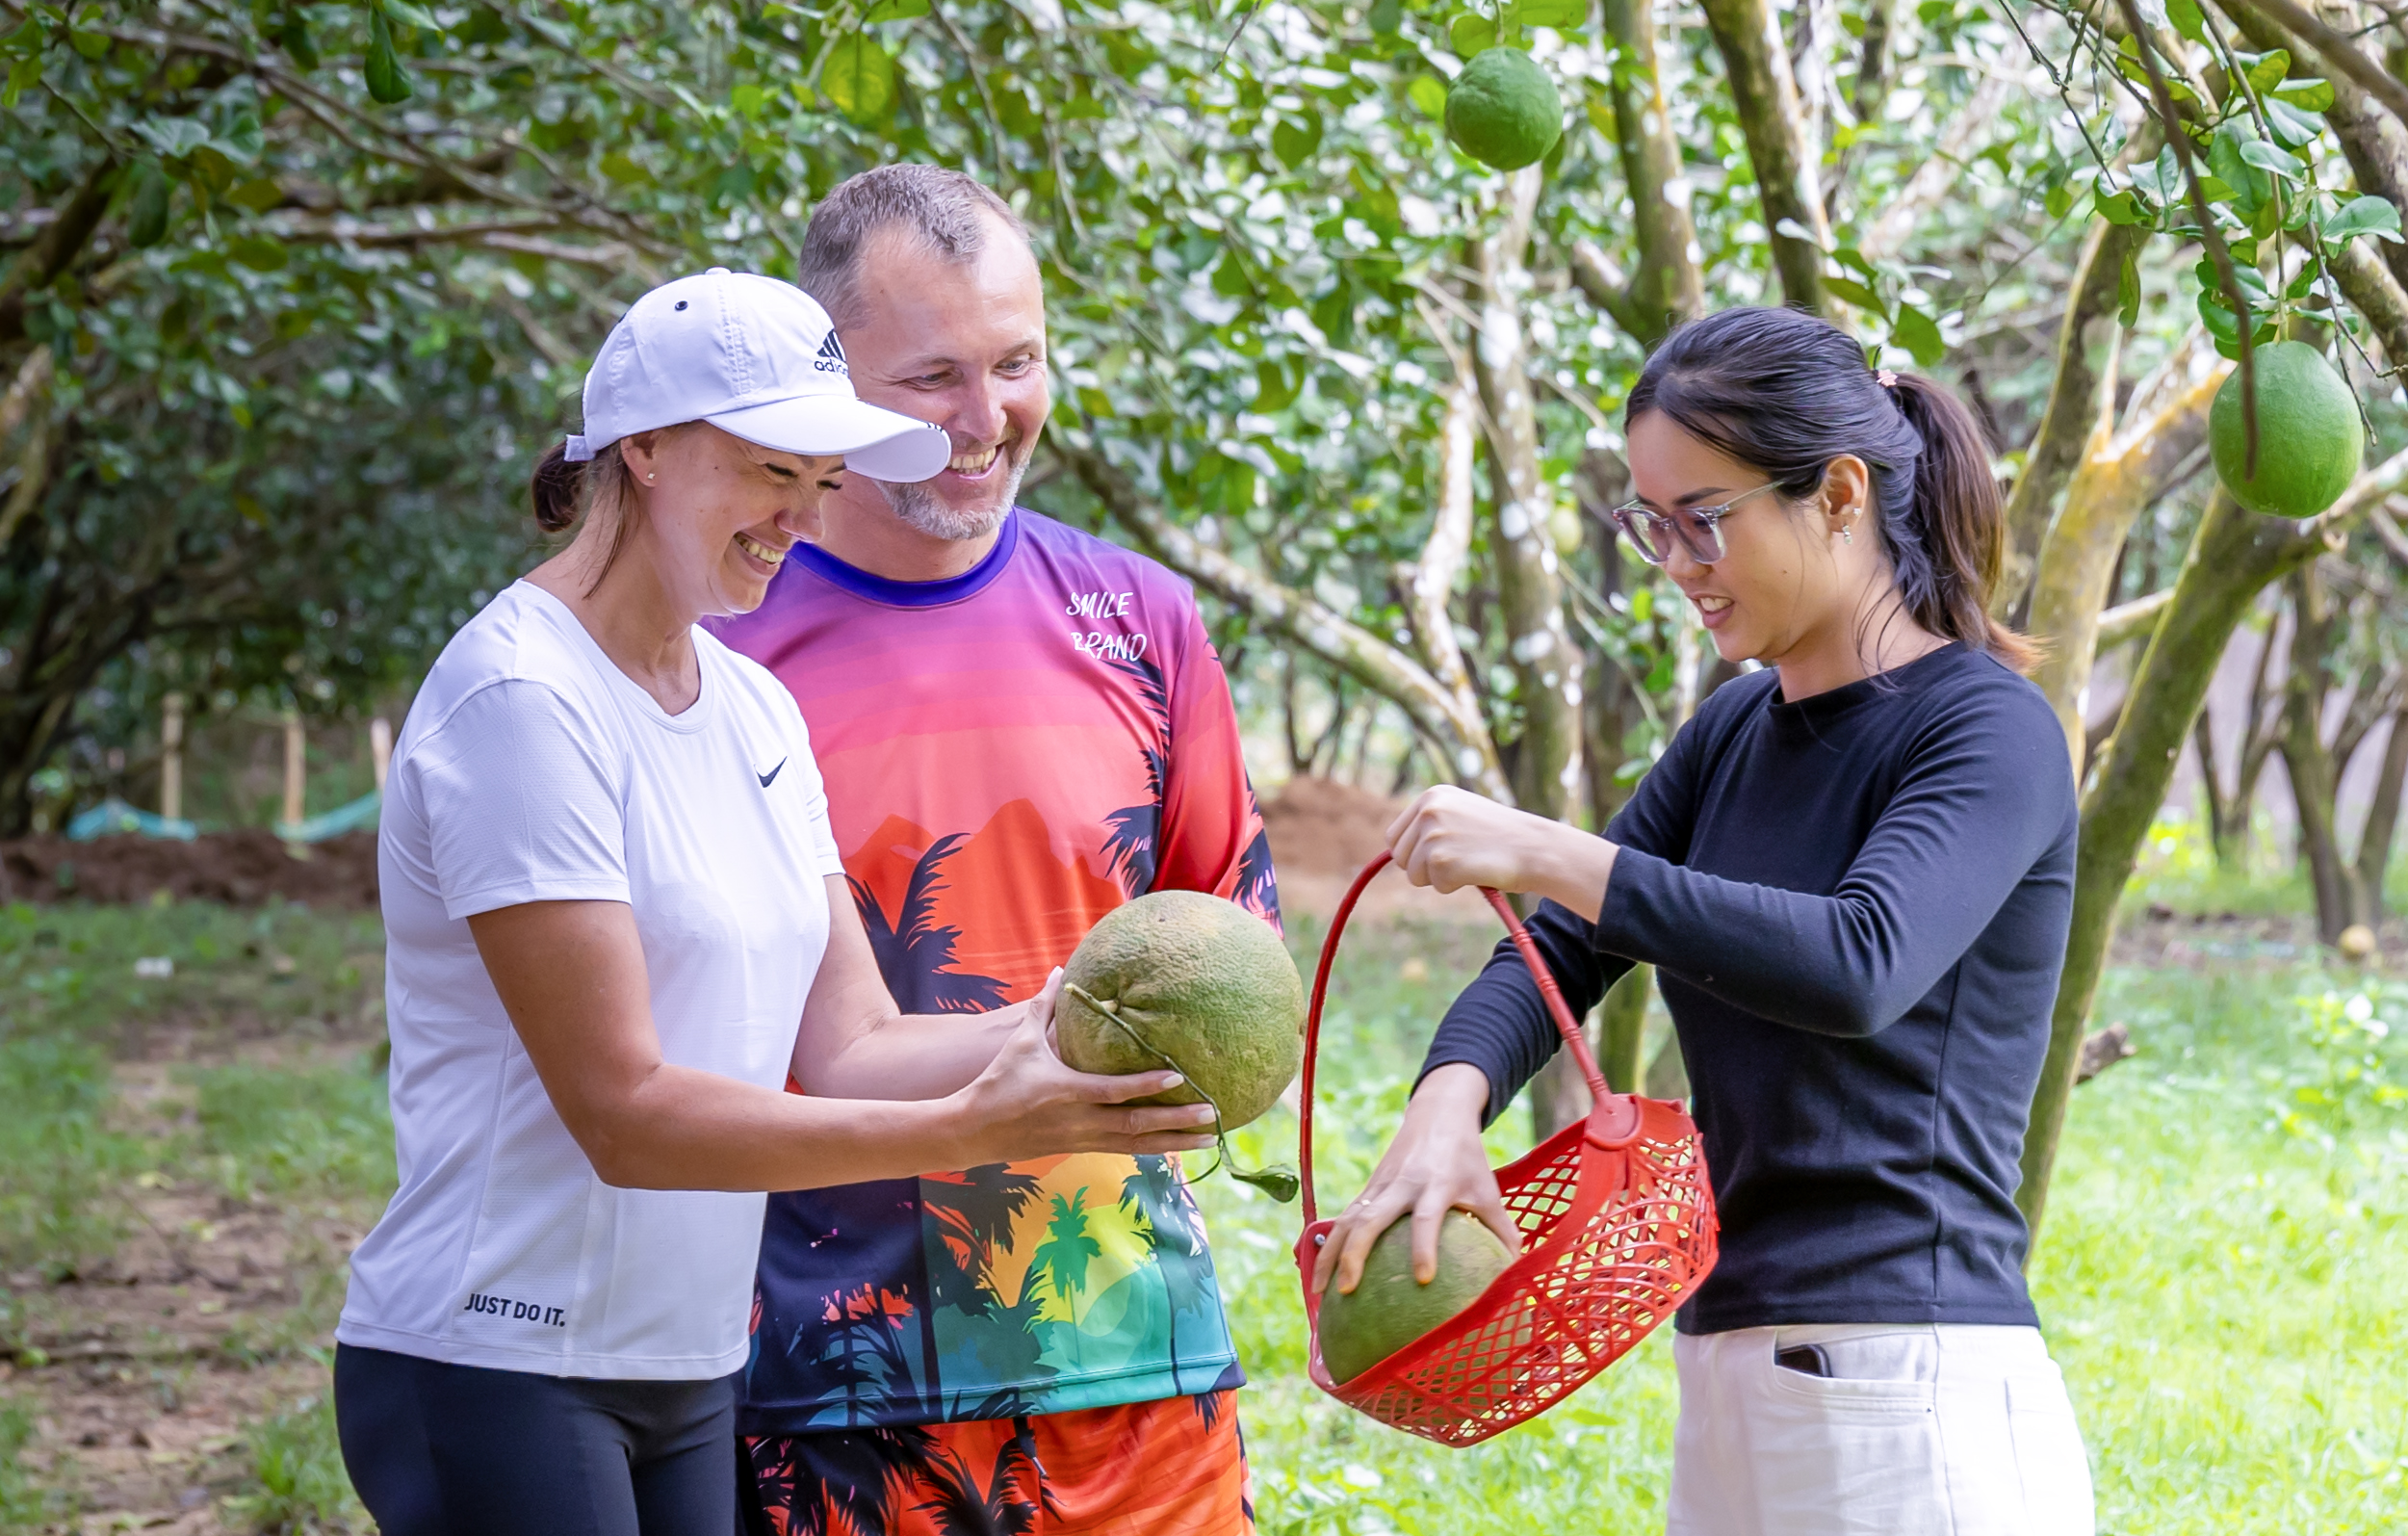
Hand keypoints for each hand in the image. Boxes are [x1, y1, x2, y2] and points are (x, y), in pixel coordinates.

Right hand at [951, 983, 1216, 1164]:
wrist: (975, 1131)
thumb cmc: (999, 1081)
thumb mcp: (1021, 1041)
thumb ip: (1043, 1007)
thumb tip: (1060, 972)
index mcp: (1067, 1091)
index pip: (1114, 1090)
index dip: (1146, 1084)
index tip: (1178, 1076)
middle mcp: (1080, 1121)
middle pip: (1135, 1124)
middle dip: (1175, 1121)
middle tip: (1212, 1114)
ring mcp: (1083, 1140)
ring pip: (1136, 1144)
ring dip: (1175, 1141)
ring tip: (1209, 1138)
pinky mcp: (1082, 1149)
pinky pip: (1125, 1150)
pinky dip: (1154, 1148)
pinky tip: (1179, 1147)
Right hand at [1311, 1063, 1518, 1295]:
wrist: (1436, 1114)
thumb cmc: (1468, 1159)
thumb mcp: (1489, 1190)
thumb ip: (1502, 1230)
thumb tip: (1516, 1277)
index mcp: (1436, 1184)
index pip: (1426, 1218)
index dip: (1424, 1246)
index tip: (1423, 1278)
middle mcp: (1402, 1184)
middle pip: (1371, 1220)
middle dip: (1355, 1254)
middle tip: (1347, 1290)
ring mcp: (1380, 1184)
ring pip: (1348, 1220)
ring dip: (1330, 1253)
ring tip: (1319, 1292)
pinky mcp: (1368, 1187)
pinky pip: (1344, 1217)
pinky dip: (1329, 1244)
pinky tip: (1321, 1274)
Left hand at [1385, 785, 1616, 921]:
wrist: (1536, 847)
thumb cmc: (1503, 837)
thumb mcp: (1463, 815)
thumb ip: (1432, 826)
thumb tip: (1395, 853)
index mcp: (1432, 797)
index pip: (1394, 836)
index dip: (1411, 853)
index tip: (1432, 858)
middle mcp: (1429, 811)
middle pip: (1400, 857)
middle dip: (1424, 867)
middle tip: (1458, 861)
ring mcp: (1433, 835)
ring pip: (1415, 875)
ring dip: (1440, 878)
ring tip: (1471, 862)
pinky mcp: (1441, 861)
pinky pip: (1437, 886)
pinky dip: (1456, 886)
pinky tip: (1478, 870)